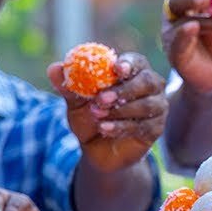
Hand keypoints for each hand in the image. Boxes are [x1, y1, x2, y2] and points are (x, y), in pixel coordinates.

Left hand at [48, 52, 166, 173]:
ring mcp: (157, 108)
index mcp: (133, 71)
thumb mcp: (76, 102)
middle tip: (101, 99)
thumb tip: (54, 68)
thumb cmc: (90, 117)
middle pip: (147, 81)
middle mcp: (150, 86)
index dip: (129, 63)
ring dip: (120, 111)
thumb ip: (68, 86)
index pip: (137, 61)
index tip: (117, 69)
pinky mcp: (156, 129)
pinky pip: (143, 126)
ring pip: (146, 105)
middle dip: (124, 90)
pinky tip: (105, 129)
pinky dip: (122, 127)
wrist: (97, 149)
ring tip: (97, 116)